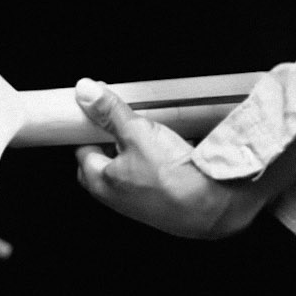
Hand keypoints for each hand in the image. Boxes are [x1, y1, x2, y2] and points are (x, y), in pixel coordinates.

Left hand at [73, 79, 265, 238]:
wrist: (212, 205)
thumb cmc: (172, 177)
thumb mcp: (138, 132)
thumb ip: (111, 111)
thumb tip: (86, 91)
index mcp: (100, 180)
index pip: (83, 150)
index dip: (91, 128)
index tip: (101, 113)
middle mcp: (115, 197)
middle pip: (105, 162)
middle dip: (113, 141)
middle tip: (125, 123)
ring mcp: (138, 203)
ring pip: (130, 169)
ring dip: (139, 152)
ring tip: (153, 135)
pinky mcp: (160, 204)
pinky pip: (152, 178)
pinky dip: (158, 163)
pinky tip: (174, 152)